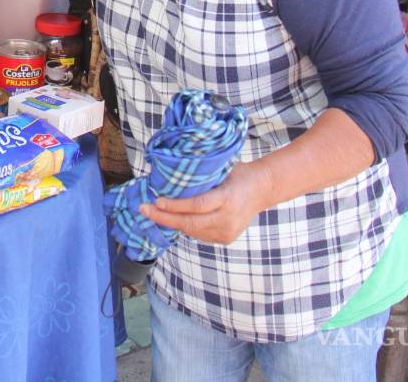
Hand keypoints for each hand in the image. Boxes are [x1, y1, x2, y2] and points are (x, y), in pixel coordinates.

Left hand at [139, 161, 272, 244]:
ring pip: (193, 231)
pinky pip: (199, 234)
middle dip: (164, 218)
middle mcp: (228, 218)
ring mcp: (228, 231)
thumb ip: (201, 176)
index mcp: (228, 198)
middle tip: (144, 210)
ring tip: (153, 213)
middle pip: (191, 223)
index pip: (198, 205)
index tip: (157, 201)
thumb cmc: (238, 174)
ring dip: (171, 222)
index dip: (176, 205)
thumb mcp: (222, 169)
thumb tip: (170, 174)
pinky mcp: (226, 239)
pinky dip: (185, 226)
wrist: (263, 189)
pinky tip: (172, 218)